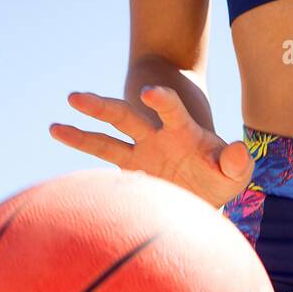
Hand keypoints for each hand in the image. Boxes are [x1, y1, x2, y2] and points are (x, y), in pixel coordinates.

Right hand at [50, 86, 253, 208]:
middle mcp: (154, 139)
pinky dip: (88, 179)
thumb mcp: (235, 173)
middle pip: (124, 117)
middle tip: (75, 97)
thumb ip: (237, 162)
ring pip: (105, 144)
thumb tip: (238, 152)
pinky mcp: (130, 178)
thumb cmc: (221, 178)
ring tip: (54, 127)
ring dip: (81, 135)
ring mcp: (138, 158)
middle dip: (101, 106)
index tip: (149, 93)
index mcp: (181, 132)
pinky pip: (105, 175)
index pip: (170, 110)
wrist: (207, 199)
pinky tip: (64, 180)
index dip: (162, 101)